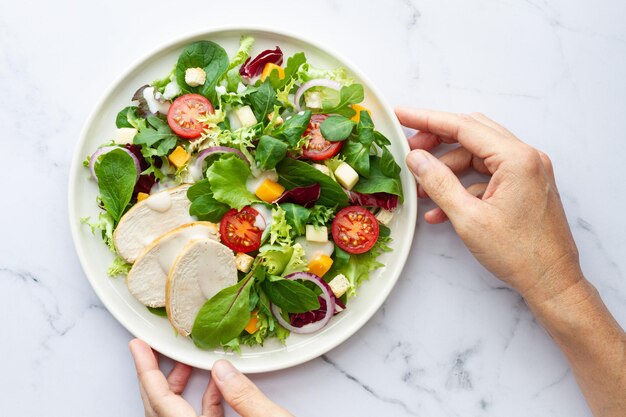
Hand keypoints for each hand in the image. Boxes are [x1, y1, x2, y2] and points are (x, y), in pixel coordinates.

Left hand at [129, 339, 292, 416]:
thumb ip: (244, 397)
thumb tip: (222, 371)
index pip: (161, 402)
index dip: (147, 372)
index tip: (138, 350)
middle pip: (161, 409)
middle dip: (158, 377)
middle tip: (155, 351)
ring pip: (177, 415)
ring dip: (179, 389)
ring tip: (187, 364)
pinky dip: (204, 401)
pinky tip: (216, 386)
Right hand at [396, 108, 582, 301]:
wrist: (552, 282)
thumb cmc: (518, 254)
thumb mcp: (469, 218)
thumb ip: (439, 183)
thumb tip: (416, 158)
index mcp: (517, 159)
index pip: (464, 126)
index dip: (427, 119)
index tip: (402, 114)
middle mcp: (526, 158)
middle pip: (472, 133)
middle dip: (437, 140)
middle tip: (409, 148)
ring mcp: (527, 171)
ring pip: (478, 155)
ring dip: (447, 168)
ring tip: (421, 187)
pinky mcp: (524, 186)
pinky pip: (487, 175)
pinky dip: (463, 185)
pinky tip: (441, 208)